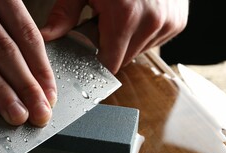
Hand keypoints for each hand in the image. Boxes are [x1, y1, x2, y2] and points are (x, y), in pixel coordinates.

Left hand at [41, 0, 188, 73]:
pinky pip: (154, 41)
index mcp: (125, 16)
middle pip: (123, 60)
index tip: (89, 53)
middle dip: (110, 49)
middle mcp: (151, 23)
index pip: (109, 64)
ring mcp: (168, 23)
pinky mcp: (178, 22)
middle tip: (104, 24)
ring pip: (139, 52)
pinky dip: (142, 34)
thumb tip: (48, 37)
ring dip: (127, 42)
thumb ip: (65, 14)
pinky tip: (137, 16)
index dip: (96, 62)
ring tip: (121, 15)